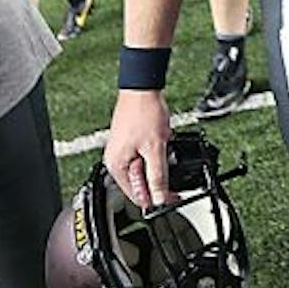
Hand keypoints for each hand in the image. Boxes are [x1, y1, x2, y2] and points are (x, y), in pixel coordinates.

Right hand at [104, 88, 175, 209]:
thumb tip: (160, 199)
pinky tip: (160, 138)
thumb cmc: (143, 113)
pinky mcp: (131, 142)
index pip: (137, 196)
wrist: (143, 88)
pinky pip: (146, 156)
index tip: (172, 196)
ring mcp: (123, 150)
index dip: (157, 199)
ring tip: (160, 142)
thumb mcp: (155, 150)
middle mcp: (116, 160)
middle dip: (157, 173)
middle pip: (142, 182)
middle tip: (164, 156)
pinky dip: (156, 151)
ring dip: (158, 161)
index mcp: (116, 166)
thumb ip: (158, 177)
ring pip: (146, 168)